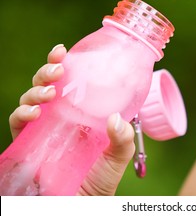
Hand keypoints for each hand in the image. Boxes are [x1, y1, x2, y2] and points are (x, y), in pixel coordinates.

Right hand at [8, 44, 134, 195]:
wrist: (81, 204)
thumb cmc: (100, 180)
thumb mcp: (117, 156)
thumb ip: (123, 139)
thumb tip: (115, 119)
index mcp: (81, 113)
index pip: (71, 84)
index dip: (64, 65)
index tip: (63, 50)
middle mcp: (60, 117)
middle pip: (48, 86)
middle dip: (48, 72)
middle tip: (56, 69)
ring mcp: (43, 129)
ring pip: (31, 100)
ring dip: (35, 90)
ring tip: (48, 92)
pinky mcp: (28, 143)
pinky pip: (18, 123)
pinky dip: (21, 114)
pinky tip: (32, 113)